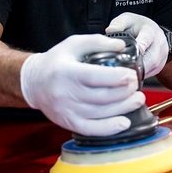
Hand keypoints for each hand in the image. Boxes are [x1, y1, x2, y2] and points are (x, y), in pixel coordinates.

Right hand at [19, 34, 144, 135]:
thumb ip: (97, 42)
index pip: (94, 77)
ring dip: (123, 108)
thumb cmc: (56, 62)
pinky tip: (124, 122)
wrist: (33, 83)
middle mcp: (65, 93)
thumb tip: (121, 46)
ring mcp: (67, 111)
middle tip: (136, 84)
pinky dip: (109, 128)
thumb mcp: (73, 44)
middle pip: (101, 97)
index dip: (116, 77)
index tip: (131, 75)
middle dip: (124, 92)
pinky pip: (91, 130)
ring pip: (100, 114)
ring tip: (138, 99)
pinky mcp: (68, 123)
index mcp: (66, 72)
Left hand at [106, 13, 167, 78]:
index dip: (138, 49)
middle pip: (151, 59)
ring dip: (138, 72)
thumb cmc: (137, 26)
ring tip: (124, 74)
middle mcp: (159, 44)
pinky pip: (151, 73)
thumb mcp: (127, 20)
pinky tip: (130, 75)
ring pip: (152, 68)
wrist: (152, 30)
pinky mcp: (160, 65)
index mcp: (150, 31)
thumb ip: (118, 24)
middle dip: (137, 66)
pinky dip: (140, 74)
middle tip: (122, 71)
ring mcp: (162, 56)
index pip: (146, 41)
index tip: (128, 56)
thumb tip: (109, 31)